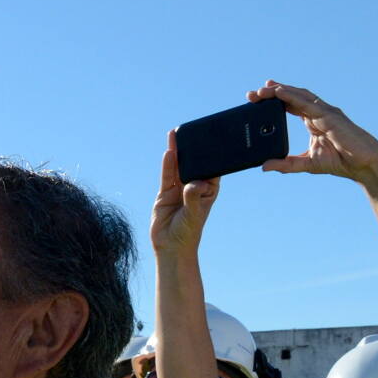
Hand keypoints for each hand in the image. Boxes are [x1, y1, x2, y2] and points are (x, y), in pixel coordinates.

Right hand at [151, 131, 219, 258]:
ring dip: (177, 151)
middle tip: (192, 130)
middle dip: (192, 148)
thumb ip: (193, 198)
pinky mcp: (165, 193)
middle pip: (193, 163)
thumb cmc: (188, 232)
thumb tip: (194, 184)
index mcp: (208, 190)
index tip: (213, 138)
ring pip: (178, 166)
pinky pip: (166, 176)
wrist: (170, 246)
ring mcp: (178, 189)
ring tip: (175, 135)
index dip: (213, 153)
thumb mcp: (194, 214)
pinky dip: (167, 164)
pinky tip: (168, 151)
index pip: (212, 168)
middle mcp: (194, 186)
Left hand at [251, 81, 377, 190]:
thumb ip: (286, 164)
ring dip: (280, 91)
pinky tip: (280, 93)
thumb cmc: (340, 161)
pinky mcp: (330, 116)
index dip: (274, 100)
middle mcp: (318, 113)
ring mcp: (325, 112)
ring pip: (299, 95)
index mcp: (313, 121)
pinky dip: (293, 97)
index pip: (290, 106)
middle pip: (292, 97)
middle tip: (252, 93)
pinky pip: (308, 103)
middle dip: (272, 93)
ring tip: (263, 90)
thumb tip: (264, 166)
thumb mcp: (306, 164)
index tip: (255, 99)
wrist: (363, 164)